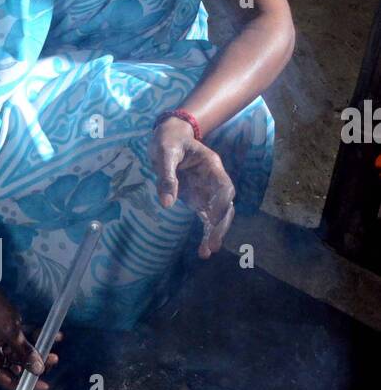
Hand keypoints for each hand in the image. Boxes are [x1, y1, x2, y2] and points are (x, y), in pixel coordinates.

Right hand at [0, 277, 60, 389]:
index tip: (44, 386)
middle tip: (53, 359)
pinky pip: (22, 341)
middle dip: (36, 363)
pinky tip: (52, 334)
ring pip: (22, 354)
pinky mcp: (6, 335)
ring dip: (38, 349)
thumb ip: (24, 352)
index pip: (7, 380)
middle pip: (17, 367)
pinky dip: (35, 338)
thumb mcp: (10, 332)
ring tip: (54, 344)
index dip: (26, 385)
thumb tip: (39, 369)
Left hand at [151, 117, 235, 258]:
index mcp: (211, 166)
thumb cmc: (168, 141)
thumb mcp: (165, 154)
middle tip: (212, 244)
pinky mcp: (198, 200)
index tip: (213, 219)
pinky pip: (205, 219)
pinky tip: (202, 250)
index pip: (224, 187)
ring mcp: (207, 192)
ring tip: (206, 252)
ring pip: (218, 215)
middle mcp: (213, 181)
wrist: (168, 137)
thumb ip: (167, 177)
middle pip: (225, 205)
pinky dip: (205, 233)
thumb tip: (167, 204)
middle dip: (220, 225)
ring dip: (214, 233)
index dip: (222, 203)